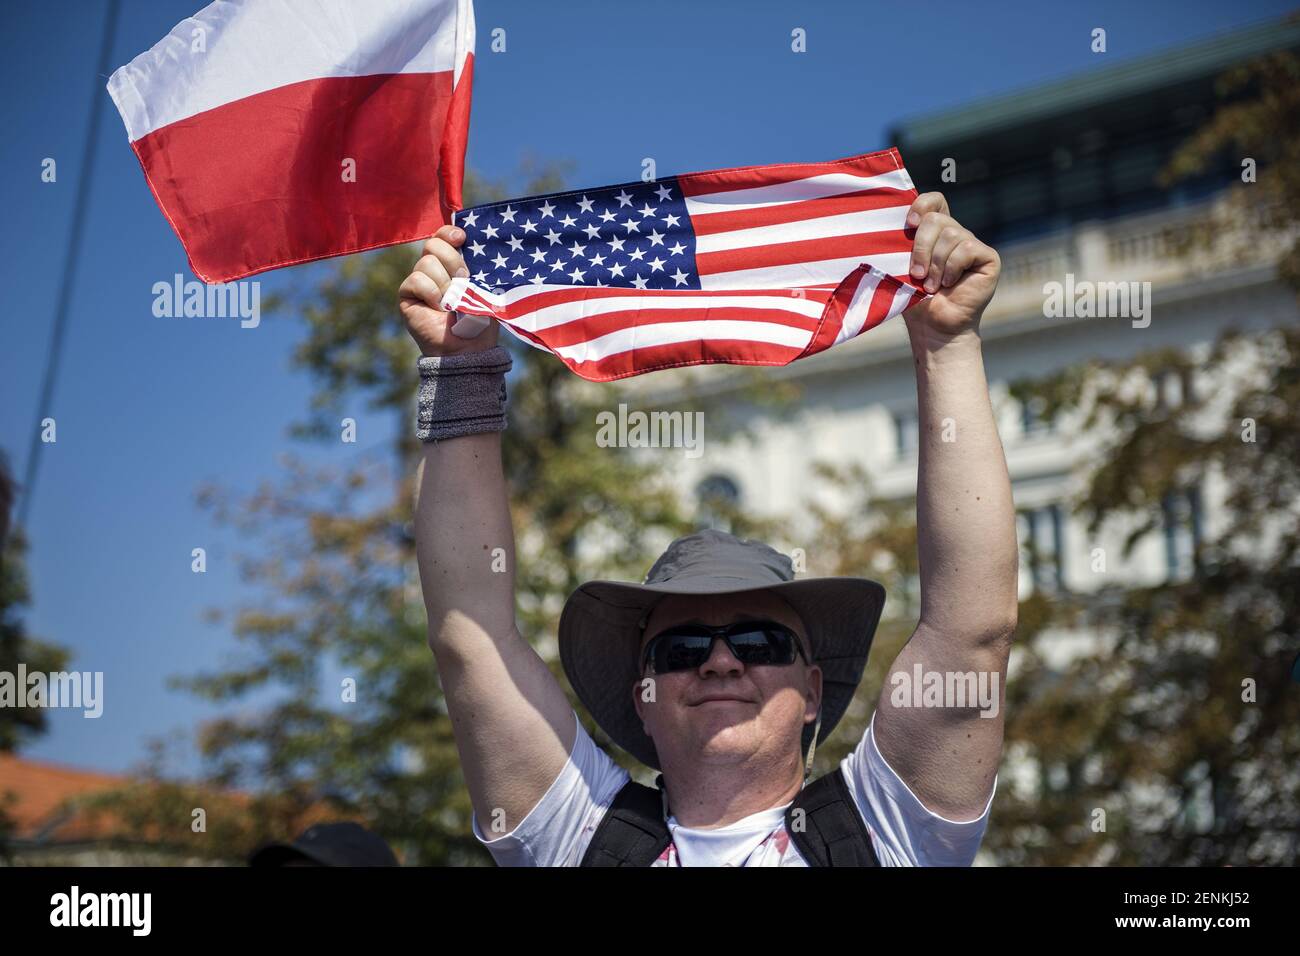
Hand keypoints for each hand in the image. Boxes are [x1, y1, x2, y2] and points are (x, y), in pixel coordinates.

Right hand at [399, 225, 499, 356]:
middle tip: (464, 281)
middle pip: (433, 244)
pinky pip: (416, 280)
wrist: (469, 347)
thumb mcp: (484, 288)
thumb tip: (474, 244)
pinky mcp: (406, 295)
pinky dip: (432, 294)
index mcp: (451, 263)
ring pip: (426, 262)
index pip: (442, 236)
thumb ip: (477, 266)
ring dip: (445, 283)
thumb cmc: (480, 319)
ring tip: (451, 303)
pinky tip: (438, 309)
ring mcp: (418, 281)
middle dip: (452, 260)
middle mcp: (432, 269)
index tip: (462, 238)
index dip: (449, 233)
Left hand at [901, 192, 999, 338]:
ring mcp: (972, 244)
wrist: (933, 326)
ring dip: (935, 265)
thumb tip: (895, 223)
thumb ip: (902, 243)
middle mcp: (955, 234)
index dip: (921, 205)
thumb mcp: (902, 266)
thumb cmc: (915, 299)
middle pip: (936, 220)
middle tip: (916, 274)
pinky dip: (952, 268)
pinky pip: (966, 249)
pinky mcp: (988, 257)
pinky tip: (949, 284)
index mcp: (934, 233)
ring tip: (932, 285)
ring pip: (950, 235)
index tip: (908, 224)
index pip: (934, 201)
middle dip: (920, 247)